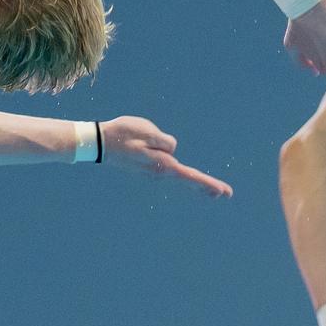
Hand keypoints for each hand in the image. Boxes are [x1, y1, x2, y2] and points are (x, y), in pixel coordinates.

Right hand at [100, 116, 232, 197]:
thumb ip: (164, 141)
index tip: (224, 192)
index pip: (190, 175)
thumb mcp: (146, 131)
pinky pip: (168, 169)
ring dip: (194, 180)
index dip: (207, 183)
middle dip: (206, 186)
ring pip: (178, 173)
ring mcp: (152, 172)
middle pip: (187, 179)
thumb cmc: (122, 134)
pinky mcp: (147, 168)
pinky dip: (181, 174)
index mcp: (162, 164)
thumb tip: (172, 149)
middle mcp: (158, 172)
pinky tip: (185, 175)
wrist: (99, 144)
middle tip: (226, 194)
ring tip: (212, 189)